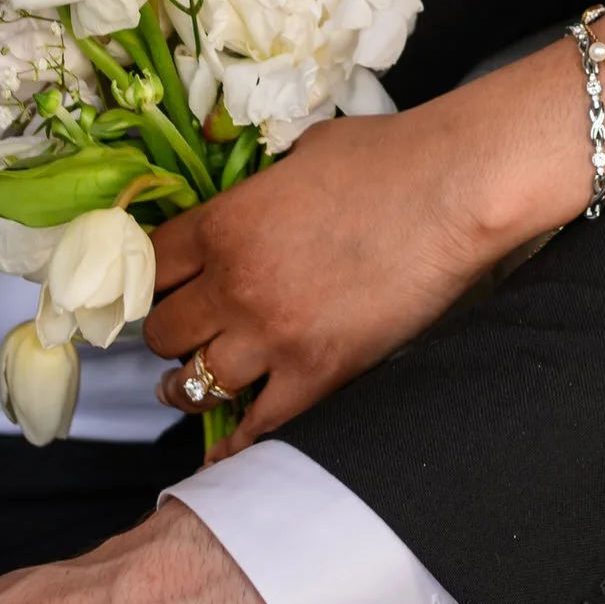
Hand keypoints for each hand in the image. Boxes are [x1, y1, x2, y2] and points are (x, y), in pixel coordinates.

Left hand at [145, 96, 522, 456]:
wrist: (452, 189)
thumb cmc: (386, 157)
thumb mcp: (301, 153)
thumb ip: (261, 188)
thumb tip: (254, 202)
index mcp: (225, 223)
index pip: (152, 266)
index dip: (153, 279)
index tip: (161, 288)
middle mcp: (235, 284)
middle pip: (163, 331)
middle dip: (171, 332)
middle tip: (185, 332)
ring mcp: (273, 335)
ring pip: (194, 384)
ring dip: (190, 384)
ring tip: (192, 384)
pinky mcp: (317, 374)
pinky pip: (256, 427)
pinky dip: (236, 442)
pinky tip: (224, 450)